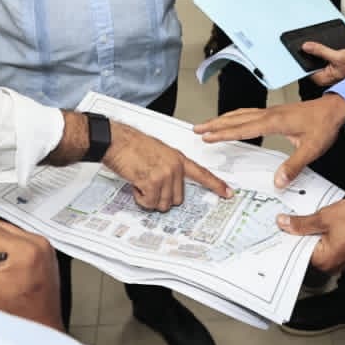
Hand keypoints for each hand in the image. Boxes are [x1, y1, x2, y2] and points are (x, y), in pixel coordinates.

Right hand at [103, 122, 232, 210]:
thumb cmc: (132, 146)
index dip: (216, 185)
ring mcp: (164, 174)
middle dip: (162, 198)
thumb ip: (168, 168)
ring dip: (149, 199)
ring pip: (163, 204)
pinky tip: (135, 184)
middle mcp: (174, 167)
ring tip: (141, 182)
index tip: (227, 193)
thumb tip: (170, 187)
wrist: (117, 140)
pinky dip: (140, 198)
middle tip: (149, 186)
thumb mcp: (158, 152)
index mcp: (177, 158)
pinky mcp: (152, 181)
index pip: (202, 173)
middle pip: (177, 199)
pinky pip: (149, 202)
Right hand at [194, 94, 344, 187]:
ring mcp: (271, 111)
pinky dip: (234, 117)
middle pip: (235, 118)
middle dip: (215, 124)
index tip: (207, 136)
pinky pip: (248, 113)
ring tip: (208, 124)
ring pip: (240, 114)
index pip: (242, 128)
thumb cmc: (324, 126)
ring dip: (222, 119)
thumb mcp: (311, 149)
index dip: (223, 133)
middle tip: (197, 128)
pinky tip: (233, 120)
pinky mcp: (274, 112)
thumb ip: (293, 166)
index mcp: (274, 122)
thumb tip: (278, 182)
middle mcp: (269, 114)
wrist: (334, 109)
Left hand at [277, 198, 344, 274]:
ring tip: (306, 217)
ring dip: (310, 232)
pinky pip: (326, 245)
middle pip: (304, 248)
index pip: (295, 250)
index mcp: (322, 260)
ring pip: (315, 245)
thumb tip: (284, 223)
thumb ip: (302, 222)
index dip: (286, 236)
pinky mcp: (344, 254)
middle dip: (298, 233)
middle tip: (288, 218)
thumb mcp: (325, 216)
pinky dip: (321, 234)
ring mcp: (338, 261)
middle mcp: (329, 266)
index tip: (277, 225)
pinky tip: (320, 221)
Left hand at [301, 41, 344, 86]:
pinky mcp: (330, 67)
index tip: (302, 46)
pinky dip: (324, 53)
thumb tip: (306, 46)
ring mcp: (327, 72)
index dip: (304, 55)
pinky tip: (330, 50)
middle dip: (312, 53)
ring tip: (326, 48)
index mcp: (321, 78)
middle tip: (314, 44)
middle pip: (310, 63)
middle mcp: (323, 77)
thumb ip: (321, 50)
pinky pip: (323, 58)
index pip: (305, 67)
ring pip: (317, 60)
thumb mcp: (338, 56)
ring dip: (319, 52)